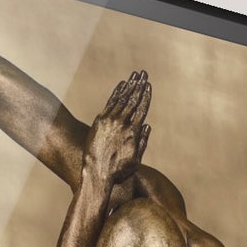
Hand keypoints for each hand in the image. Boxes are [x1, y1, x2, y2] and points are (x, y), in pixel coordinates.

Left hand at [84, 69, 150, 189]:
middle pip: (132, 100)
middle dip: (139, 85)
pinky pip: (110, 103)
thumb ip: (142, 142)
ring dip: (129, 85)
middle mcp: (122, 123)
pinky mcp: (100, 121)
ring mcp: (110, 120)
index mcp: (133, 132)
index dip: (146, 96)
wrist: (97, 172)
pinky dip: (117, 93)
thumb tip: (147, 125)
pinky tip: (122, 85)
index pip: (142, 109)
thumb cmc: (119, 171)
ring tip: (135, 75)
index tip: (149, 86)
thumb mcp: (136, 160)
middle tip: (144, 74)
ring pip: (122, 99)